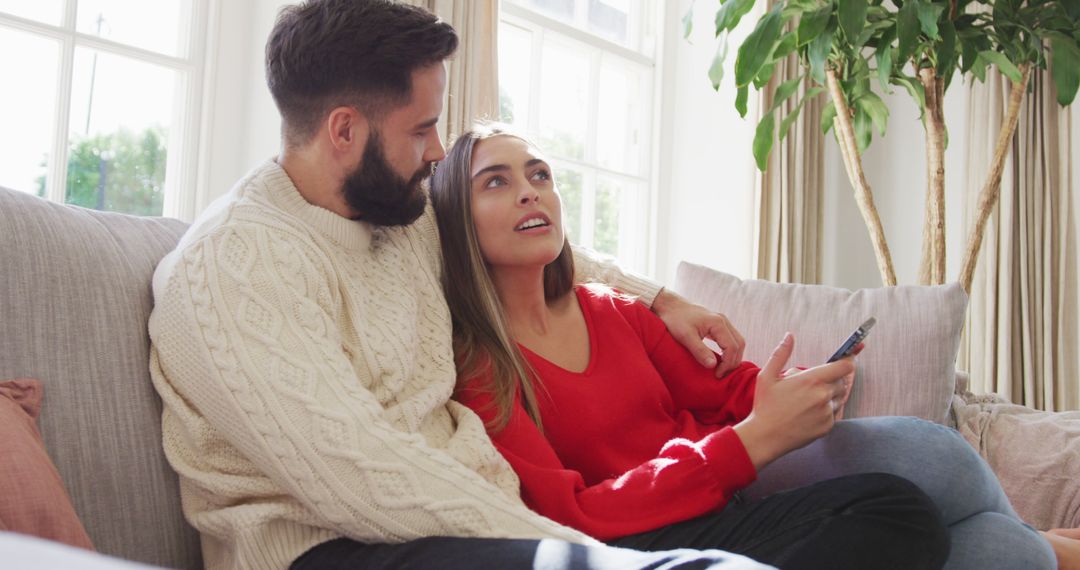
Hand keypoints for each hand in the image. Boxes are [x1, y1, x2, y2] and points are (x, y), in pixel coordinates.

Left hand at [652, 289, 744, 377]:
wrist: (669, 305)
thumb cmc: (675, 319)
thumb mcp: (685, 336)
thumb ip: (699, 350)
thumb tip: (713, 366)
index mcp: (718, 323)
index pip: (732, 347)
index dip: (727, 364)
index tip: (717, 375)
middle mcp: (723, 321)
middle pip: (739, 344)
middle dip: (733, 362)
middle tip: (721, 375)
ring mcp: (722, 322)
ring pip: (737, 341)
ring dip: (733, 357)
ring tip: (722, 370)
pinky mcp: (717, 325)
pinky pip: (730, 339)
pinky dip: (729, 351)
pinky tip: (720, 360)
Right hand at [733, 333, 853, 470]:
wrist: (765, 437)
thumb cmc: (765, 405)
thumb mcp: (767, 376)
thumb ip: (780, 354)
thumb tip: (789, 336)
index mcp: (811, 380)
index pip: (844, 366)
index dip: (850, 359)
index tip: (851, 355)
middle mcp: (823, 396)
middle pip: (842, 381)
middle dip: (832, 379)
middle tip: (811, 384)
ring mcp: (827, 412)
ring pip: (839, 398)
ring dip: (830, 395)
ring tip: (807, 400)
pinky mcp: (827, 427)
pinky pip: (833, 413)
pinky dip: (825, 411)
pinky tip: (806, 413)